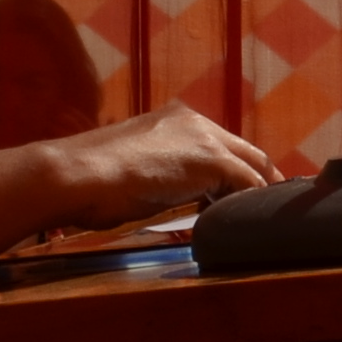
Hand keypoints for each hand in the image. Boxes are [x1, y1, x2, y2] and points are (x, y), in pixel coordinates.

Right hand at [0, 102, 276, 274]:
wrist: (69, 175)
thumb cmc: (81, 182)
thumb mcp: (120, 173)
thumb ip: (143, 178)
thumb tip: (140, 197)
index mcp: (170, 120)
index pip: (218, 143)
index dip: (236, 169)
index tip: (245, 194)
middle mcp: (191, 121)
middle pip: (245, 149)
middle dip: (261, 177)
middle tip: (272, 206)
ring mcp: (201, 139)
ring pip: (254, 164)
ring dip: (264, 191)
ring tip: (271, 218)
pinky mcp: (207, 161)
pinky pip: (249, 183)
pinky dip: (257, 201)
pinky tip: (257, 221)